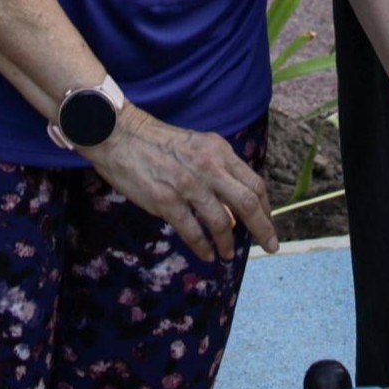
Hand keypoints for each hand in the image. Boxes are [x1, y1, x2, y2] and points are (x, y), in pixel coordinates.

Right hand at [84, 109, 278, 264]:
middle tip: (269, 247)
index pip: (254, 183)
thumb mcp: (197, 146)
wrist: (119, 134)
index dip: (265, 209)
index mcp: (219, 151)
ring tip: (228, 254)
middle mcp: (208, 166)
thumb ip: (217, 171)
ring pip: (221, 222)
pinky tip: (206, 255)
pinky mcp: (166, 201)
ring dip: (228, 243)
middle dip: (262, 229)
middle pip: (247, 203)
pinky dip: (203, 247)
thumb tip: (233, 209)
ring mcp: (187, 184)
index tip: (268, 224)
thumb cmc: (157, 141)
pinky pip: (192, 231)